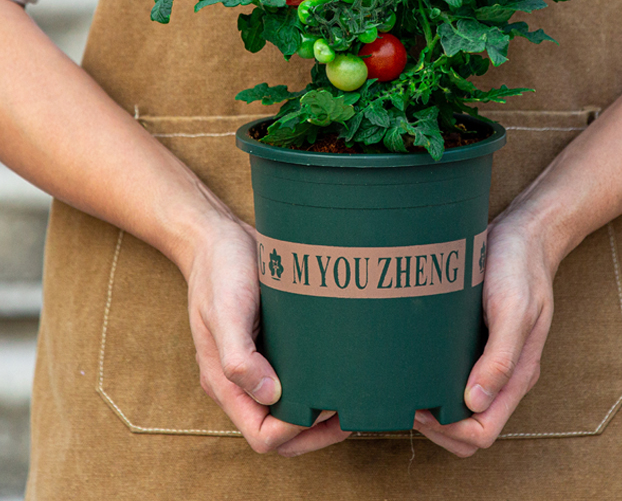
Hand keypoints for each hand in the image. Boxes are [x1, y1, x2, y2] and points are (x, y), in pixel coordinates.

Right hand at [186, 207, 351, 454]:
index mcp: (224, 382)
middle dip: (317, 432)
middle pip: (280, 430)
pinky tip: (342, 369)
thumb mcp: (226, 309)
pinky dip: (319, 383)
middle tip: (353, 411)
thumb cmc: (219, 269)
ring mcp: (258, 363)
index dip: (295, 432)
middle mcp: (241, 380)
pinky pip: (295, 378)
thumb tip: (270, 394)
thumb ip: (239, 357)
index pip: (262, 434)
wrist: (217, 237)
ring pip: (290, 408)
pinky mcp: (273, 345)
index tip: (326, 407)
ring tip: (353, 395)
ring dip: (321, 412)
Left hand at [413, 205, 555, 455]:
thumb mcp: (514, 309)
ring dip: (435, 407)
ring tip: (407, 385)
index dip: (450, 432)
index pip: (483, 432)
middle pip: (470, 426)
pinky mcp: (478, 340)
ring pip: (461, 405)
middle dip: (437, 427)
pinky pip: (457, 375)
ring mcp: (491, 358)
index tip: (420, 409)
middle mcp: (504, 374)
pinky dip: (435, 380)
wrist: (525, 232)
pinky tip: (415, 364)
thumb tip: (475, 403)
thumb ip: (501, 358)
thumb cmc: (521, 267)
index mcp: (518, 375)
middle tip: (407, 401)